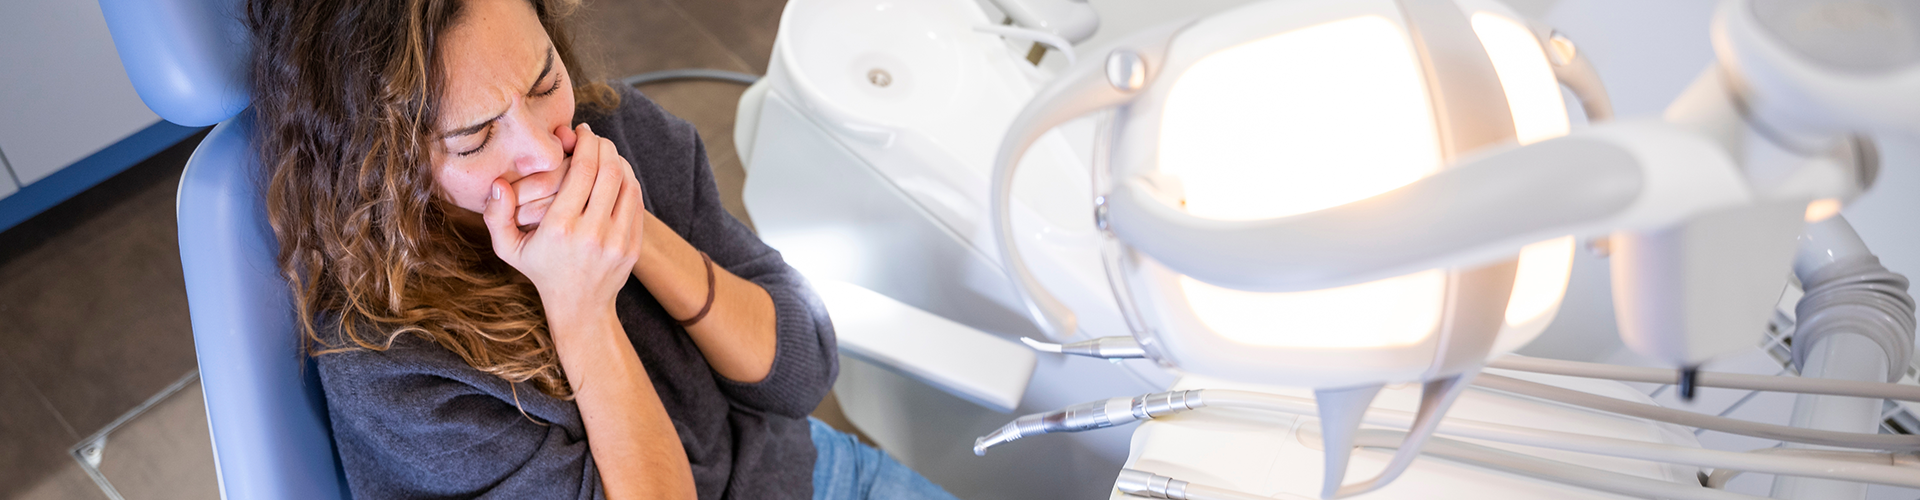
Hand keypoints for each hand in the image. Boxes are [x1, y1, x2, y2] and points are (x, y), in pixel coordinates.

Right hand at [484, 123, 644, 323]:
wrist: (578, 307)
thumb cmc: (541, 270)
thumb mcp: (509, 248)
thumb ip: (496, 215)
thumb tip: (498, 183)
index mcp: (560, 229)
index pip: (583, 170)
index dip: (586, 143)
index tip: (581, 132)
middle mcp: (592, 234)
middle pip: (609, 171)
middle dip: (604, 146)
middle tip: (595, 137)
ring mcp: (617, 242)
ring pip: (628, 184)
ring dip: (619, 160)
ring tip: (606, 152)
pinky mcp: (633, 247)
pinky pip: (636, 203)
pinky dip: (630, 182)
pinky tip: (618, 173)